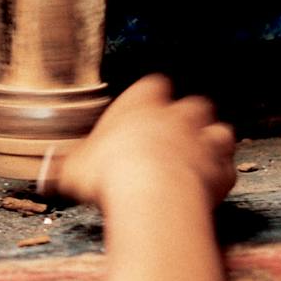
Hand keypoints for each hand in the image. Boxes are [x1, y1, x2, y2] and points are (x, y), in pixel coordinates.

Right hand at [48, 74, 237, 209]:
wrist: (153, 195)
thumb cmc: (108, 174)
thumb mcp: (74, 168)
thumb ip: (72, 165)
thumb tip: (53, 174)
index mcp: (141, 103)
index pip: (152, 85)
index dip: (149, 99)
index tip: (139, 112)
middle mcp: (178, 115)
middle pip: (193, 105)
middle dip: (187, 120)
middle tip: (169, 139)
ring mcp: (204, 141)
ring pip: (220, 131)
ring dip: (210, 143)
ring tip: (194, 159)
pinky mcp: (221, 170)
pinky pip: (227, 169)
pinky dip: (220, 176)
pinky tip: (206, 187)